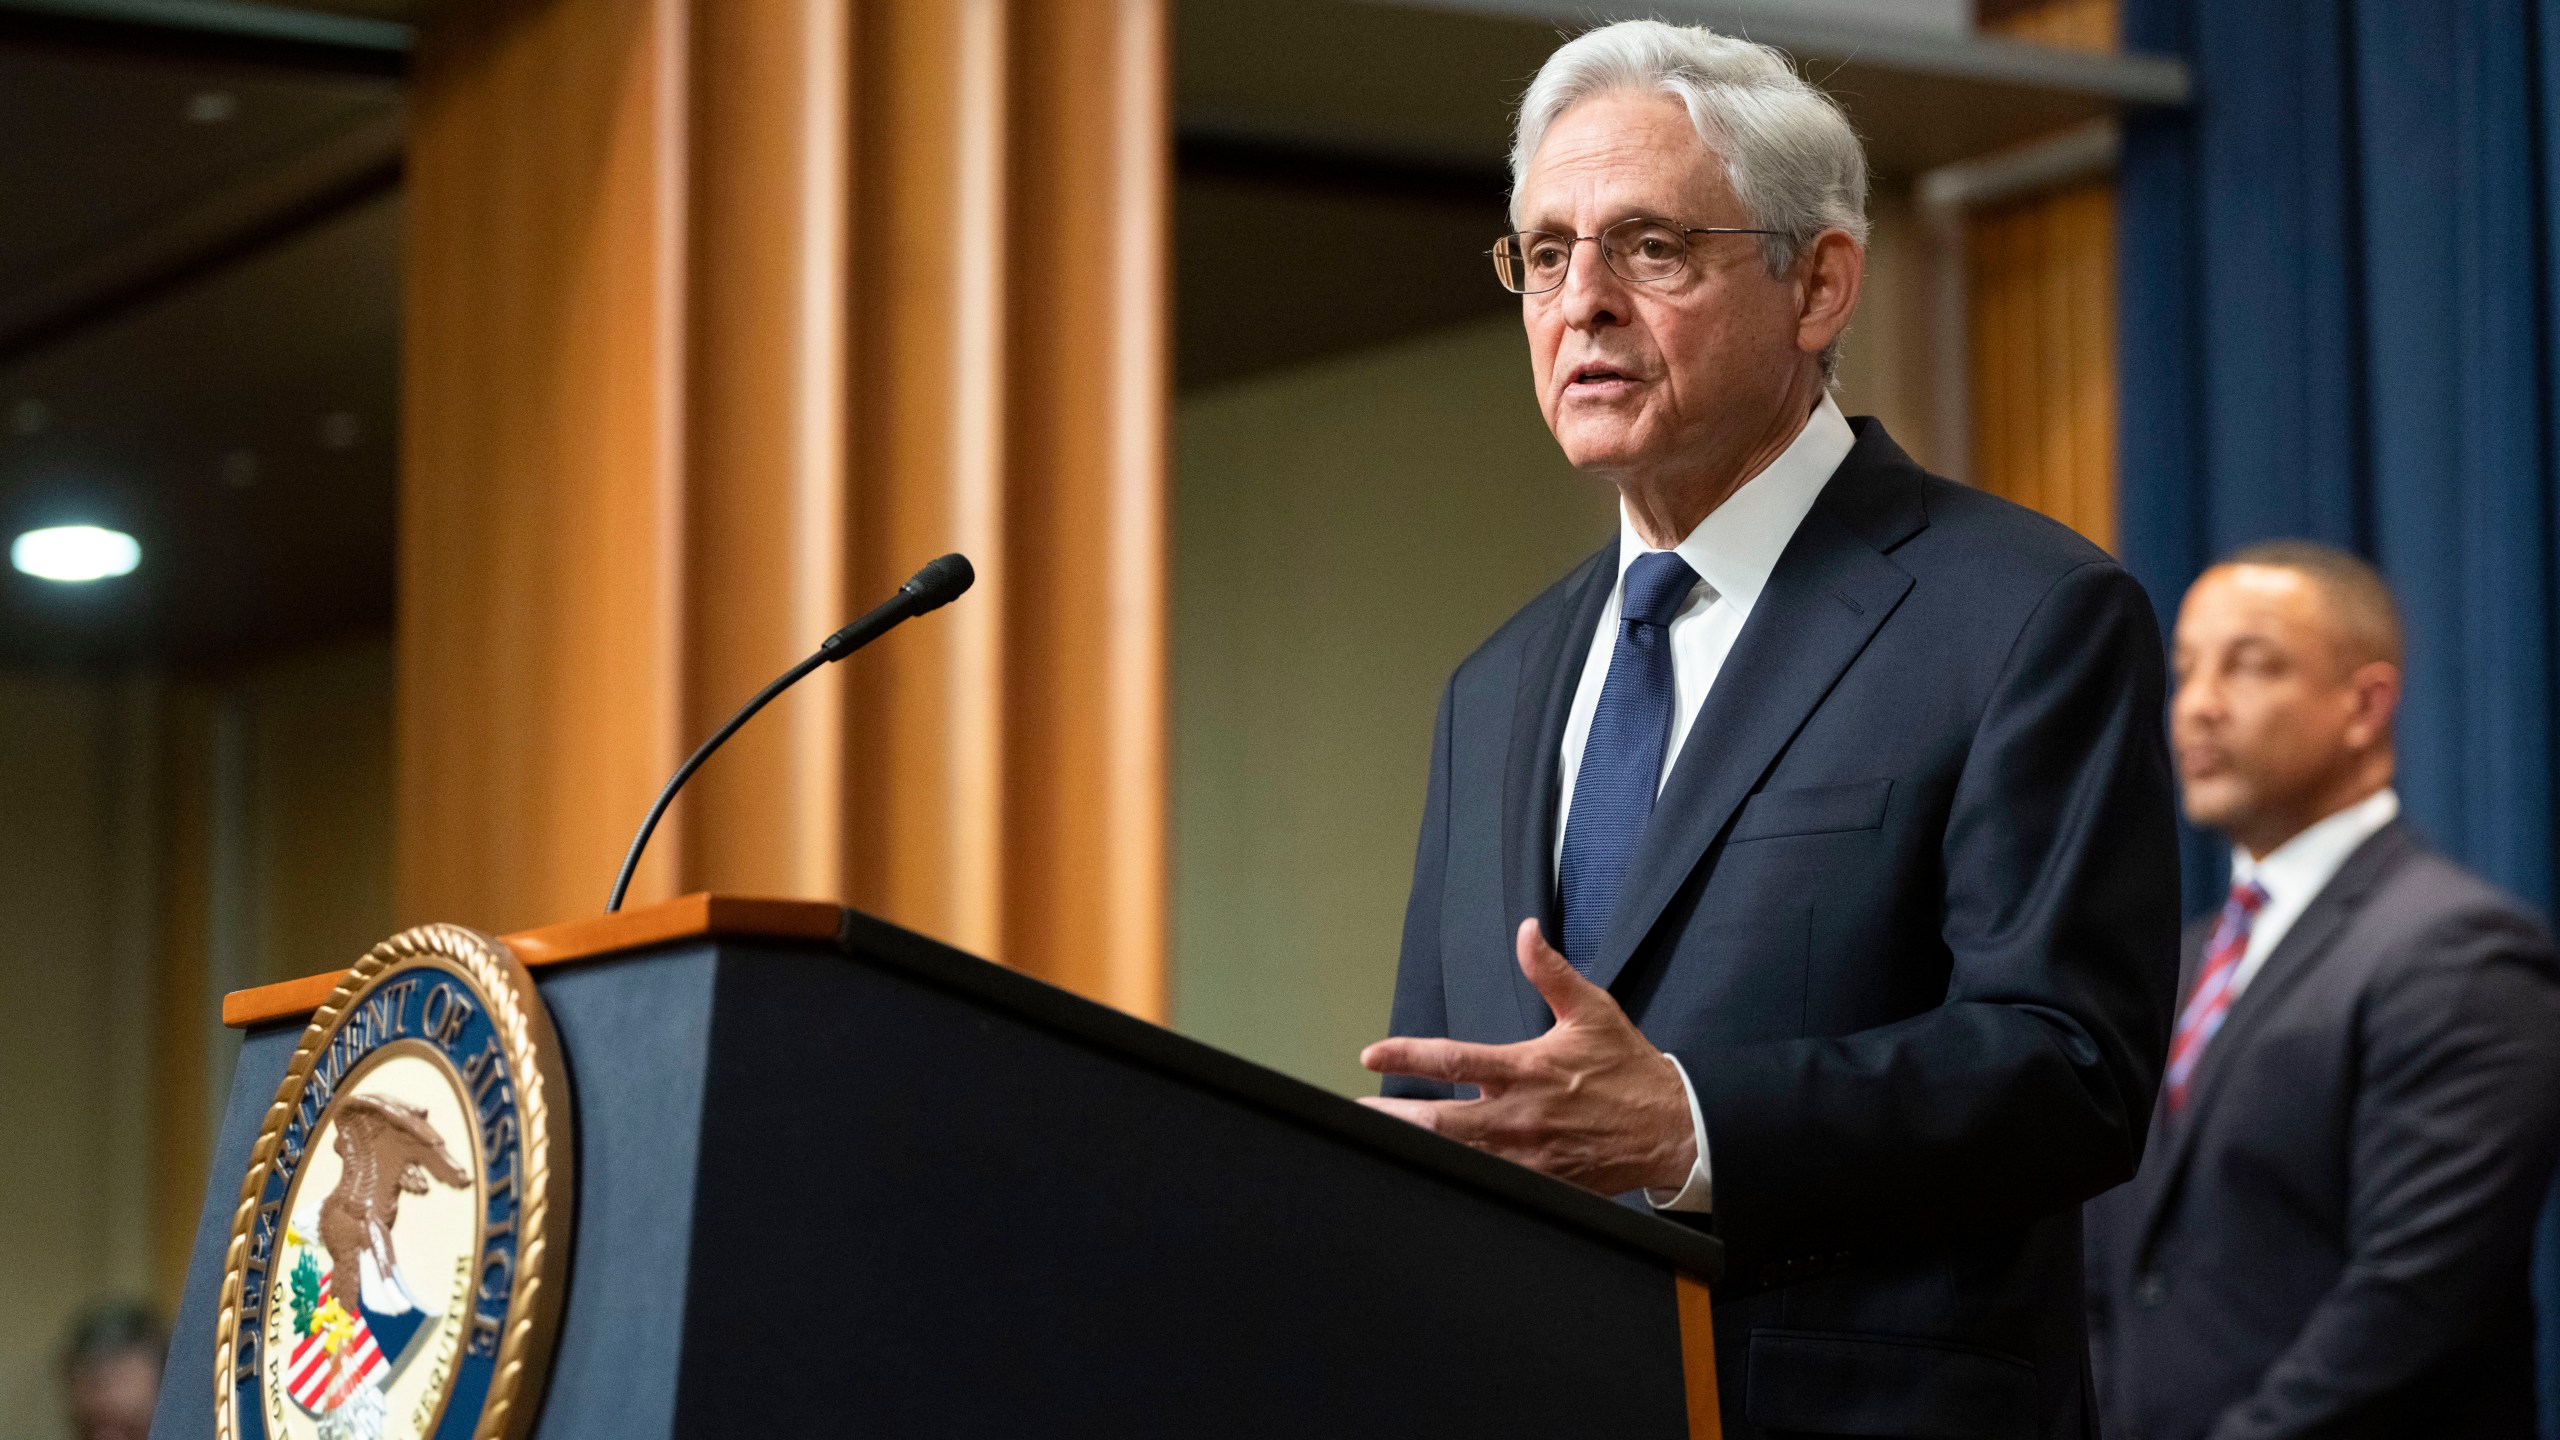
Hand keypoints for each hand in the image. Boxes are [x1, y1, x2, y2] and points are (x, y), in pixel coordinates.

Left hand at [1358, 919, 1696, 1195]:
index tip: (1370, 1055)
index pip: (1454, 1060)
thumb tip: (1527, 932)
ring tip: (1378, 1142)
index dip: (1407, 1056)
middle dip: (1394, 1116)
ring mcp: (1527, 1154)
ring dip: (1416, 1148)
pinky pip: (1489, 1183)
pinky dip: (1456, 1178)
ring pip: (1458, 1155)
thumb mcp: (1592, 1011)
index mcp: (1526, 1069)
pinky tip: (1429, 1176)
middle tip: (1358, 1112)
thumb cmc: (1628, 1069)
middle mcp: (1520, 1114)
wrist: (1669, 1127)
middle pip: (1442, 1120)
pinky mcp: (1539, 1182)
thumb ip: (1550, 972)